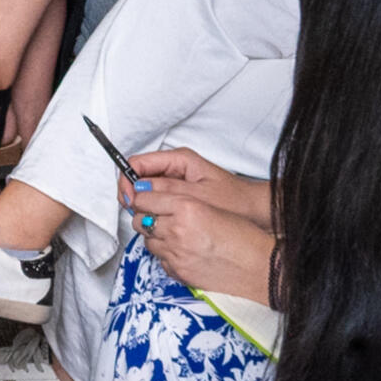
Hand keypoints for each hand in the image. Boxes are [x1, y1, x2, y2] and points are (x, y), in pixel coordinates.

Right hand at [121, 147, 270, 228]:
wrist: (254, 212)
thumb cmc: (234, 201)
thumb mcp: (198, 196)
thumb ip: (167, 190)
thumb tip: (139, 188)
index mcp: (178, 160)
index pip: (138, 163)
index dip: (127, 181)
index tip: (127, 199)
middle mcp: (174, 168)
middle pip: (138, 176)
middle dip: (132, 194)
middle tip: (135, 212)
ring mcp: (175, 181)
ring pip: (145, 190)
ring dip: (141, 204)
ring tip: (147, 219)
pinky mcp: (177, 195)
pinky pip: (156, 200)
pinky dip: (152, 210)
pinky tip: (157, 221)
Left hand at [127, 185, 275, 300]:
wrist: (258, 267)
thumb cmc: (243, 236)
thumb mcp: (211, 207)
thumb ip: (180, 202)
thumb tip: (155, 200)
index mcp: (186, 207)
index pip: (144, 198)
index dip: (143, 198)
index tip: (146, 199)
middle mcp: (176, 229)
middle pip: (140, 220)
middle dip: (146, 217)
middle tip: (158, 217)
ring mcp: (174, 253)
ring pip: (147, 240)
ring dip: (155, 237)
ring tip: (174, 235)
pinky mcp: (177, 271)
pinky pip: (159, 259)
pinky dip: (166, 254)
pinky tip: (182, 251)